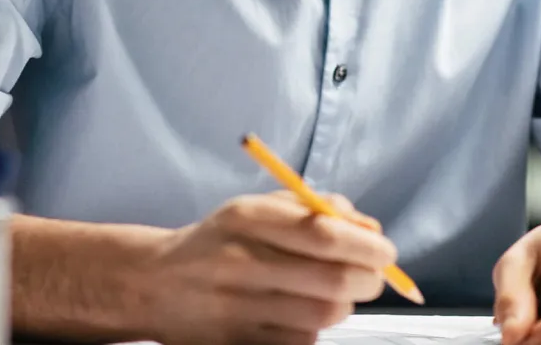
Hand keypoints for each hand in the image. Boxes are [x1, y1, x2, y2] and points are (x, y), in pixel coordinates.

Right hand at [139, 192, 396, 344]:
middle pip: (333, 282)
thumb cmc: (222, 241)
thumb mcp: (256, 208)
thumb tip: (369, 228)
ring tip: (332, 293)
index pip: (325, 236)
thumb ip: (314, 208)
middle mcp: (240, 262)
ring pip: (324, 316)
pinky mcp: (239, 342)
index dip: (367, 247)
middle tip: (371, 276)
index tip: (385, 251)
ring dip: (343, 305)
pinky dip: (314, 329)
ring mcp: (238, 308)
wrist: (155, 284)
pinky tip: (298, 313)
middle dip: (367, 280)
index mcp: (246, 218)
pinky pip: (302, 340)